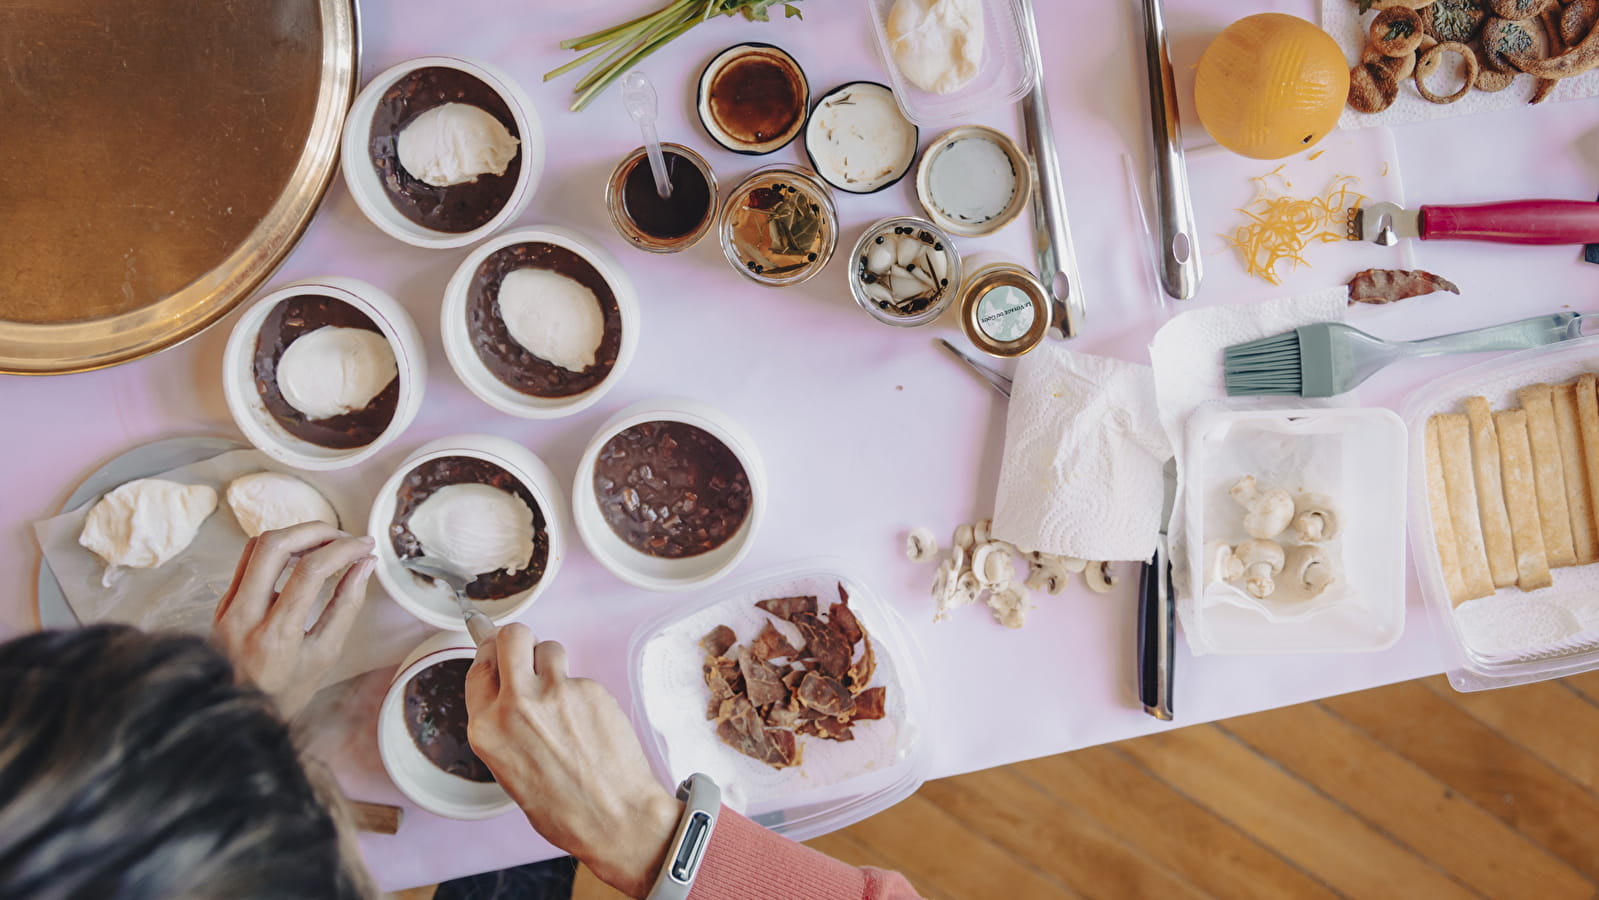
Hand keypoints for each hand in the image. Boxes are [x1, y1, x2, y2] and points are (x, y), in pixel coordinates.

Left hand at [212, 523, 375, 718]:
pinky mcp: (221, 604)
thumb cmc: (284, 693)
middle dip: (315, 531)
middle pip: (274, 545)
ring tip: (324, 544)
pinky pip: (247, 561)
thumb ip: (346, 607)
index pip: (309, 571)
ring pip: (256, 546)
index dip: (343, 550)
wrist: (234, 714)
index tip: (365, 547)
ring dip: (294, 536)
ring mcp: (226, 608)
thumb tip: (364, 566)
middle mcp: (243, 615)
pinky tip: (299, 558)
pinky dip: (278, 551)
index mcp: (275, 635)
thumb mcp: (324, 656)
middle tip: (344, 537)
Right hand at [466, 624, 681, 898]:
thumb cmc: (563, 808)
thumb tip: (506, 689)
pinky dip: (583, 692)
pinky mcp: (589, 689)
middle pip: (511, 636)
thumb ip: (503, 725)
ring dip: (554, 663)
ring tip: (565, 697)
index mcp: (486, 728)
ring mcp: (554, 693)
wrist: (613, 817)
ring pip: (549, 647)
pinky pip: (579, 676)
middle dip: (519, 641)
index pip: (478, 668)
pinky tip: (590, 722)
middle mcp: (515, 704)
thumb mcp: (509, 770)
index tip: (497, 653)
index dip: (490, 657)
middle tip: (530, 656)